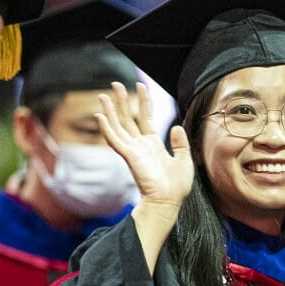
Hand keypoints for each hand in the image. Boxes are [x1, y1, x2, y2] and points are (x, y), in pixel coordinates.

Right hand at [96, 82, 193, 208]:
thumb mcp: (184, 159)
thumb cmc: (176, 186)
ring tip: (103, 94)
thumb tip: (176, 127)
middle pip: (128, 118)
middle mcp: (140, 146)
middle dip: (122, 101)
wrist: (169, 201)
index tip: (140, 85)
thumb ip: (180, 143)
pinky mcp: (129, 156)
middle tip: (114, 84)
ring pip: (118, 126)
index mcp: (153, 145)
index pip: (145, 118)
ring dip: (110, 110)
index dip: (143, 102)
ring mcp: (133, 151)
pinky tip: (100, 115)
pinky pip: (115, 140)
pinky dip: (107, 128)